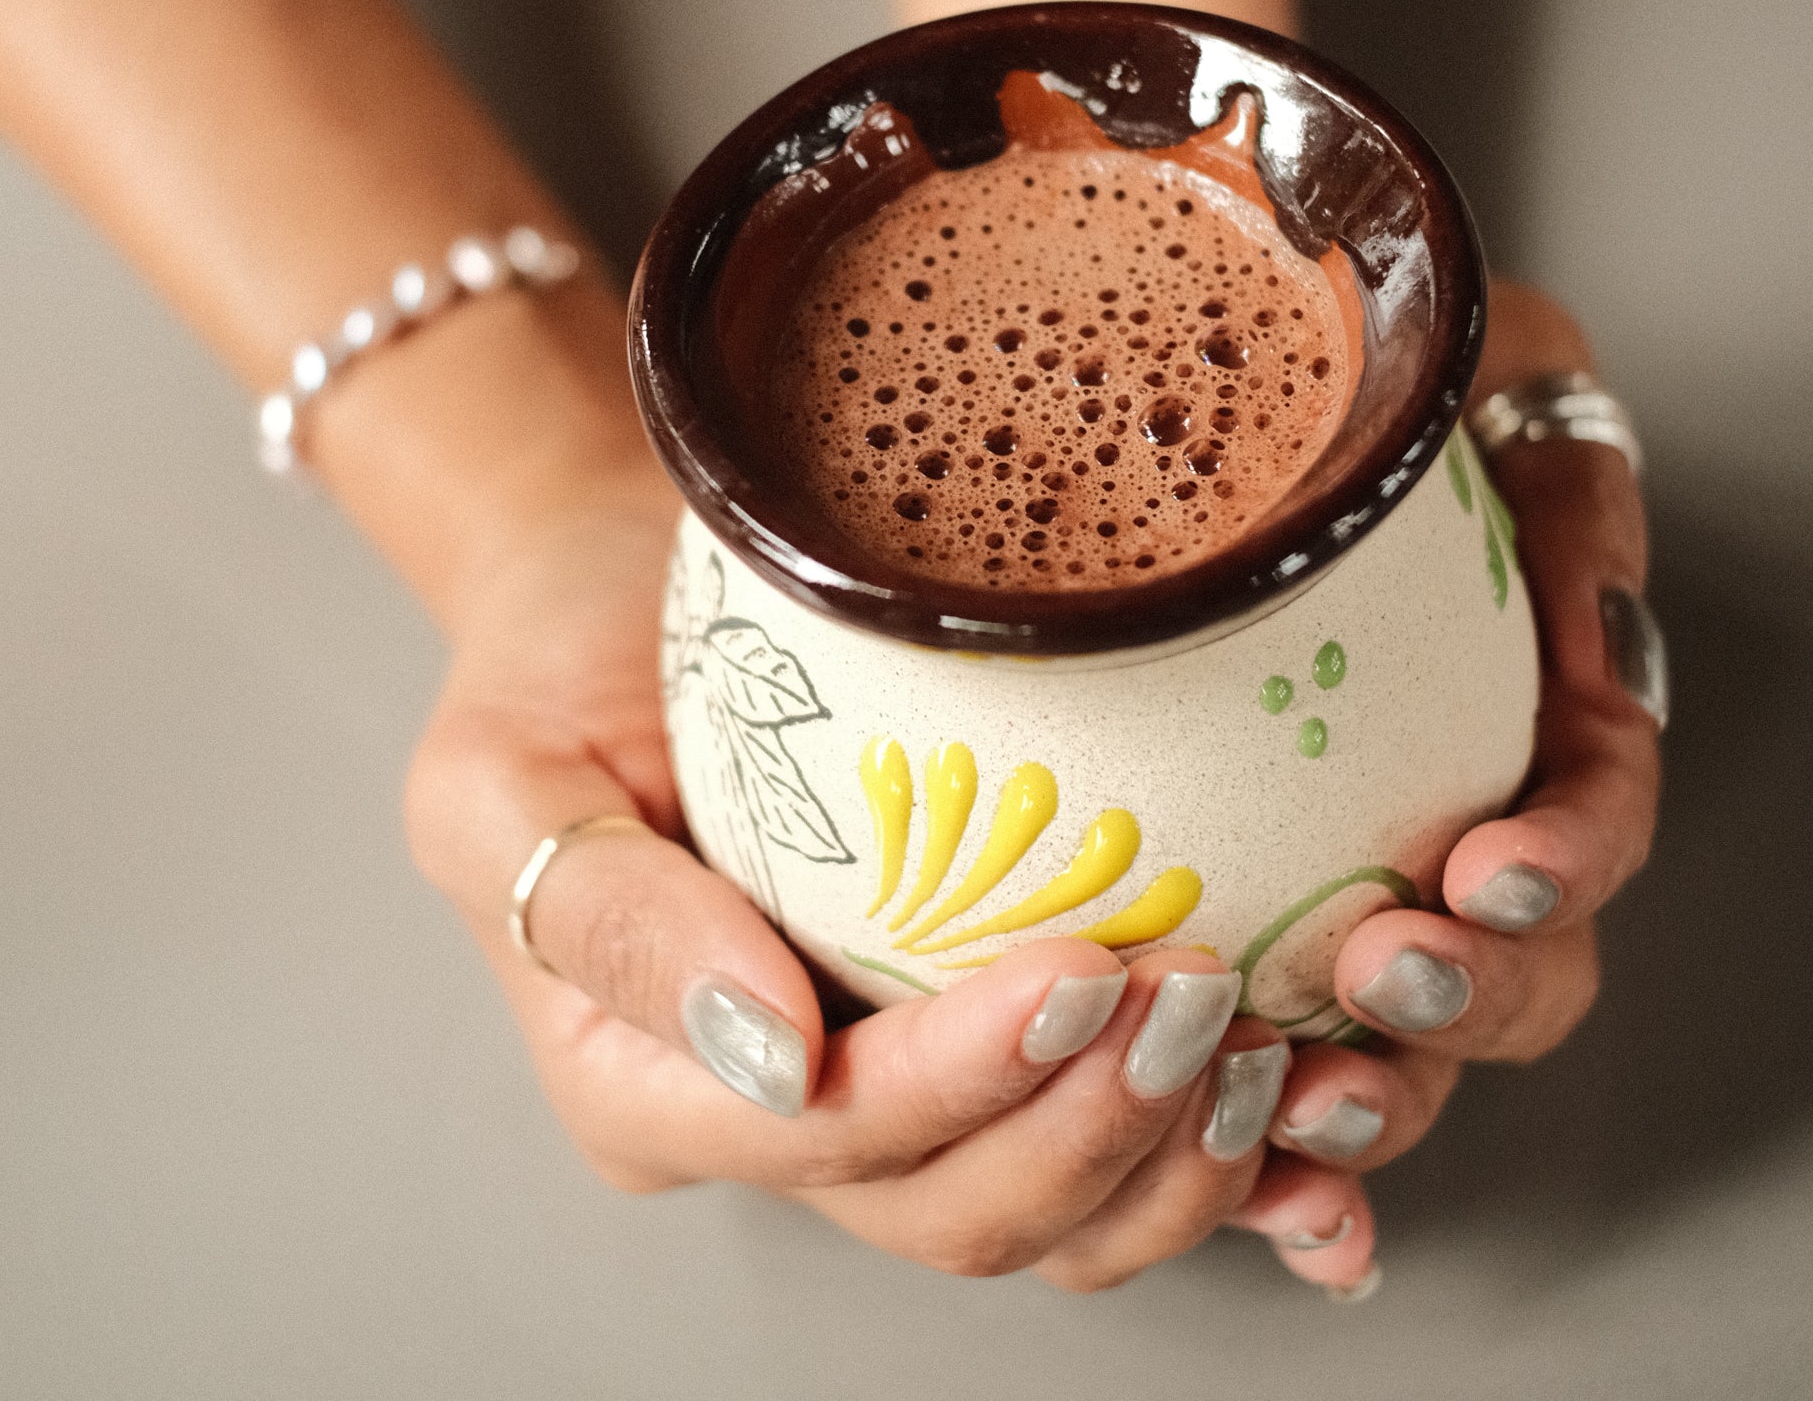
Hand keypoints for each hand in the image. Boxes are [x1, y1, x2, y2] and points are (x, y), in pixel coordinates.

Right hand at [402, 465, 1322, 1289]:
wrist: (618, 600)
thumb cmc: (552, 669)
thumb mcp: (503, 775)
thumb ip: (608, 918)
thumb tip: (768, 1052)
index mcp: (648, 1083)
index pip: (824, 1136)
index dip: (959, 1082)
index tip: (1075, 972)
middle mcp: (775, 1118)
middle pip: (954, 1206)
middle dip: (1091, 1129)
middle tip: (1199, 1000)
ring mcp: (880, 1094)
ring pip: (1043, 1212)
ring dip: (1170, 1159)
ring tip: (1263, 1053)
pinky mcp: (962, 1044)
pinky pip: (1096, 1146)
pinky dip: (1207, 1164)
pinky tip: (1309, 1144)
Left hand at [1231, 278, 1663, 1289]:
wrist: (1255, 429)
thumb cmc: (1371, 416)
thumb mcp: (1476, 407)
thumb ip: (1558, 499)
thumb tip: (1582, 624)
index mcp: (1524, 719)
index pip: (1589, 809)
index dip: (1565, 858)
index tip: (1492, 868)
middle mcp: (1458, 821)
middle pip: (1521, 964)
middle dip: (1471, 998)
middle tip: (1387, 973)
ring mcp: (1361, 889)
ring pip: (1408, 1040)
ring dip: (1375, 1094)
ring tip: (1302, 1110)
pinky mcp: (1250, 932)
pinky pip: (1279, 1054)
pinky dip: (1284, 1150)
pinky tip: (1264, 1195)